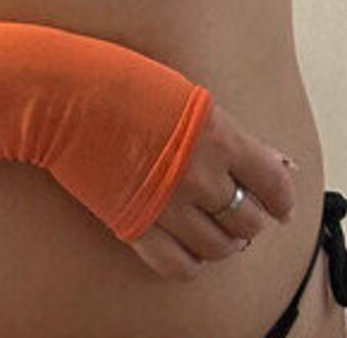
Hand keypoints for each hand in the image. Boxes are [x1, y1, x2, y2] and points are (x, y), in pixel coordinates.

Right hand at [127, 98, 298, 281]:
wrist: (65, 96)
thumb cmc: (124, 81)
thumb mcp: (188, 97)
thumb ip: (229, 135)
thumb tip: (272, 162)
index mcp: (217, 137)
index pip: (272, 184)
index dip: (282, 198)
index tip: (280, 204)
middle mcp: (199, 177)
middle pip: (249, 221)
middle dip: (252, 218)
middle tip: (245, 210)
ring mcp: (167, 206)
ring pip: (218, 247)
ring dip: (225, 242)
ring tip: (220, 231)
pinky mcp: (137, 226)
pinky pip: (179, 264)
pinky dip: (192, 262)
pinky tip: (190, 247)